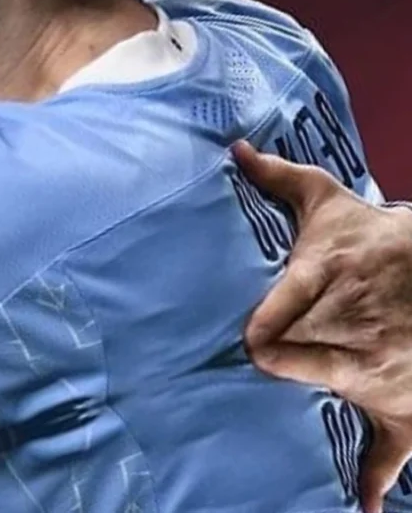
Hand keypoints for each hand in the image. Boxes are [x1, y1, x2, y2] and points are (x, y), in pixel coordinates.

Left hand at [234, 141, 411, 510]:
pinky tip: (362, 502)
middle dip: (275, 361)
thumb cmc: (376, 238)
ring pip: (330, 389)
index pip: (282, 312)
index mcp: (328, 280)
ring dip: (304, 400)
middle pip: (296, 355)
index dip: (260, 331)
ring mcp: (382, 368)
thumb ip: (278, 178)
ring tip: (265, 418)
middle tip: (254, 366)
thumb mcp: (331, 204)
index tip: (247, 341)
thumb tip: (233, 150)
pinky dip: (376, 481)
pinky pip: (393, 452)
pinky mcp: (405, 406)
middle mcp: (354, 326)